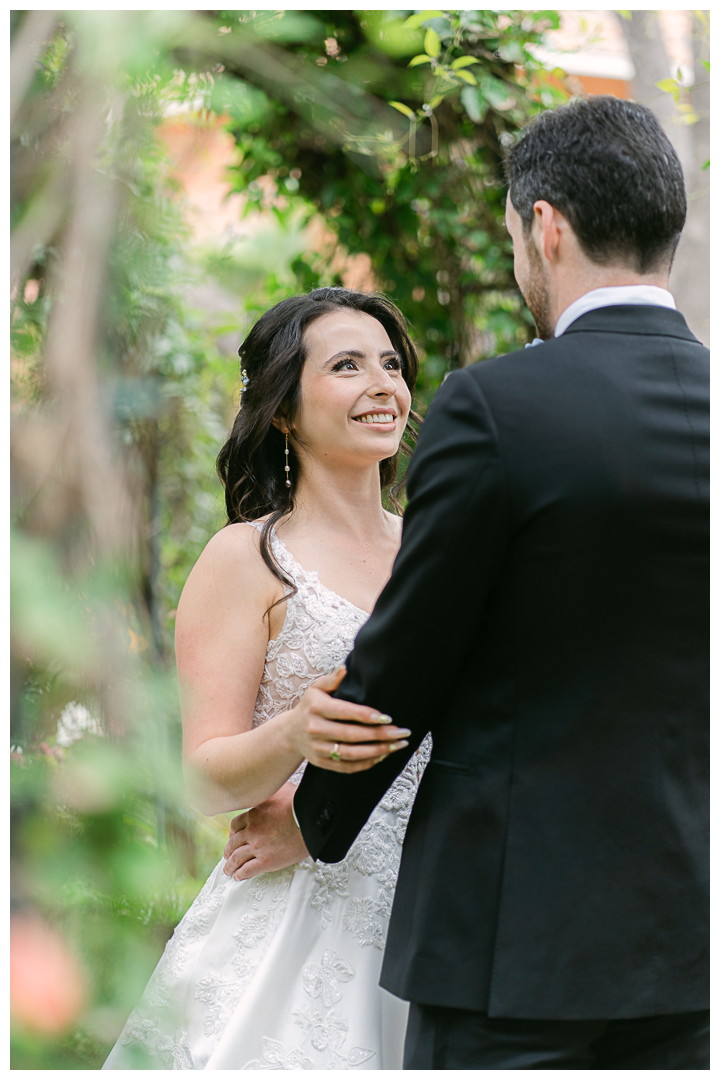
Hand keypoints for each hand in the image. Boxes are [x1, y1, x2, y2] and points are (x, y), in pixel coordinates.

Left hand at [222, 782, 308, 880]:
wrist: (312, 821)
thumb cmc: (300, 804)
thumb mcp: (280, 789)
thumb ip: (269, 790)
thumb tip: (267, 783)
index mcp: (254, 814)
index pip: (235, 825)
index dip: (232, 833)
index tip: (233, 837)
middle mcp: (252, 831)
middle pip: (233, 843)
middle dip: (229, 850)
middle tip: (227, 855)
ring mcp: (258, 847)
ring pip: (237, 858)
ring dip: (231, 865)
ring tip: (229, 870)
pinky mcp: (267, 861)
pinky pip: (248, 870)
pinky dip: (241, 874)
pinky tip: (239, 876)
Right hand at [284, 666, 410, 773]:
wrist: (290, 733)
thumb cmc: (310, 706)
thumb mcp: (316, 689)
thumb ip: (331, 679)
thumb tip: (345, 669)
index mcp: (316, 708)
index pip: (345, 712)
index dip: (367, 716)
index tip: (387, 717)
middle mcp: (315, 729)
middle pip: (352, 735)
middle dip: (379, 735)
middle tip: (401, 733)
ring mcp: (318, 748)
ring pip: (351, 754)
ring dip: (377, 751)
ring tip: (397, 745)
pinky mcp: (321, 762)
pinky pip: (347, 766)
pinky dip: (366, 763)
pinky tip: (382, 756)